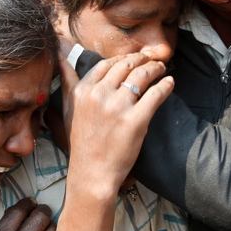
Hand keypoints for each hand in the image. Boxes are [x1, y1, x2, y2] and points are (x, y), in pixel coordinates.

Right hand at [61, 52, 173, 195]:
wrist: (92, 174)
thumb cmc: (80, 144)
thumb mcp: (67, 109)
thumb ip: (67, 81)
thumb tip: (61, 56)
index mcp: (83, 91)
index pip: (106, 64)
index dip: (123, 59)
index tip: (132, 60)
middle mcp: (99, 94)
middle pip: (125, 66)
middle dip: (141, 59)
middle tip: (151, 60)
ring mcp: (118, 107)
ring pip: (142, 75)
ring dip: (154, 68)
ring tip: (161, 68)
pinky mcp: (136, 120)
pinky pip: (155, 94)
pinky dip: (165, 85)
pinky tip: (169, 83)